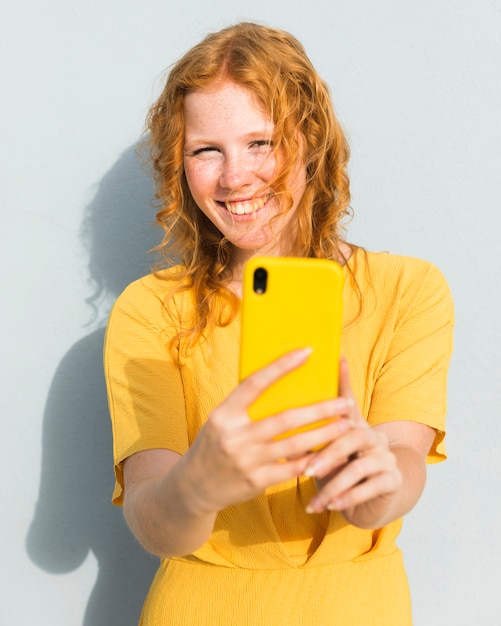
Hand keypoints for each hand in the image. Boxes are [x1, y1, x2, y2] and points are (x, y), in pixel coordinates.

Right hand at [183, 348, 354, 514]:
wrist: (192, 487)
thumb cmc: (214, 445)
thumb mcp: (221, 421)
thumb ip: (246, 408)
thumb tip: (284, 387)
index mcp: (225, 414)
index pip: (255, 383)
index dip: (281, 366)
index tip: (307, 352)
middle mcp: (235, 435)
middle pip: (285, 418)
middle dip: (320, 410)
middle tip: (344, 402)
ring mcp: (246, 460)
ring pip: (295, 444)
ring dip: (324, 433)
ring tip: (345, 425)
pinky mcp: (255, 481)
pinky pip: (291, 469)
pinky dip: (312, 460)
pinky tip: (329, 452)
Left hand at [303, 358, 402, 523]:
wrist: (374, 497)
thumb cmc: (339, 470)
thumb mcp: (322, 453)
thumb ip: (305, 438)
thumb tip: (276, 425)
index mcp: (354, 424)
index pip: (347, 402)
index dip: (341, 385)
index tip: (337, 361)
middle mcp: (373, 435)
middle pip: (352, 436)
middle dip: (327, 454)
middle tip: (306, 470)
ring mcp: (386, 456)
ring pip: (359, 467)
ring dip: (334, 484)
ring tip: (315, 499)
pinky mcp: (393, 480)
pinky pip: (370, 487)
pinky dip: (347, 498)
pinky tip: (331, 506)